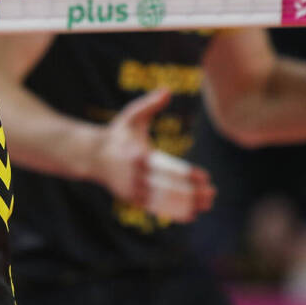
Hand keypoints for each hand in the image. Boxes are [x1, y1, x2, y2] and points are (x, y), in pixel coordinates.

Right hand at [90, 90, 215, 223]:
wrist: (92, 155)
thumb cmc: (118, 133)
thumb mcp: (131, 116)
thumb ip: (150, 104)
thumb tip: (167, 90)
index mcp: (138, 155)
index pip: (167, 168)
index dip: (187, 174)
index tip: (205, 177)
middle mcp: (135, 175)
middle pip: (168, 188)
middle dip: (192, 192)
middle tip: (213, 193)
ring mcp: (132, 189)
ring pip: (164, 201)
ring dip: (187, 204)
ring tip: (207, 204)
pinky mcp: (131, 199)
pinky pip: (157, 208)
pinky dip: (174, 212)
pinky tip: (192, 214)